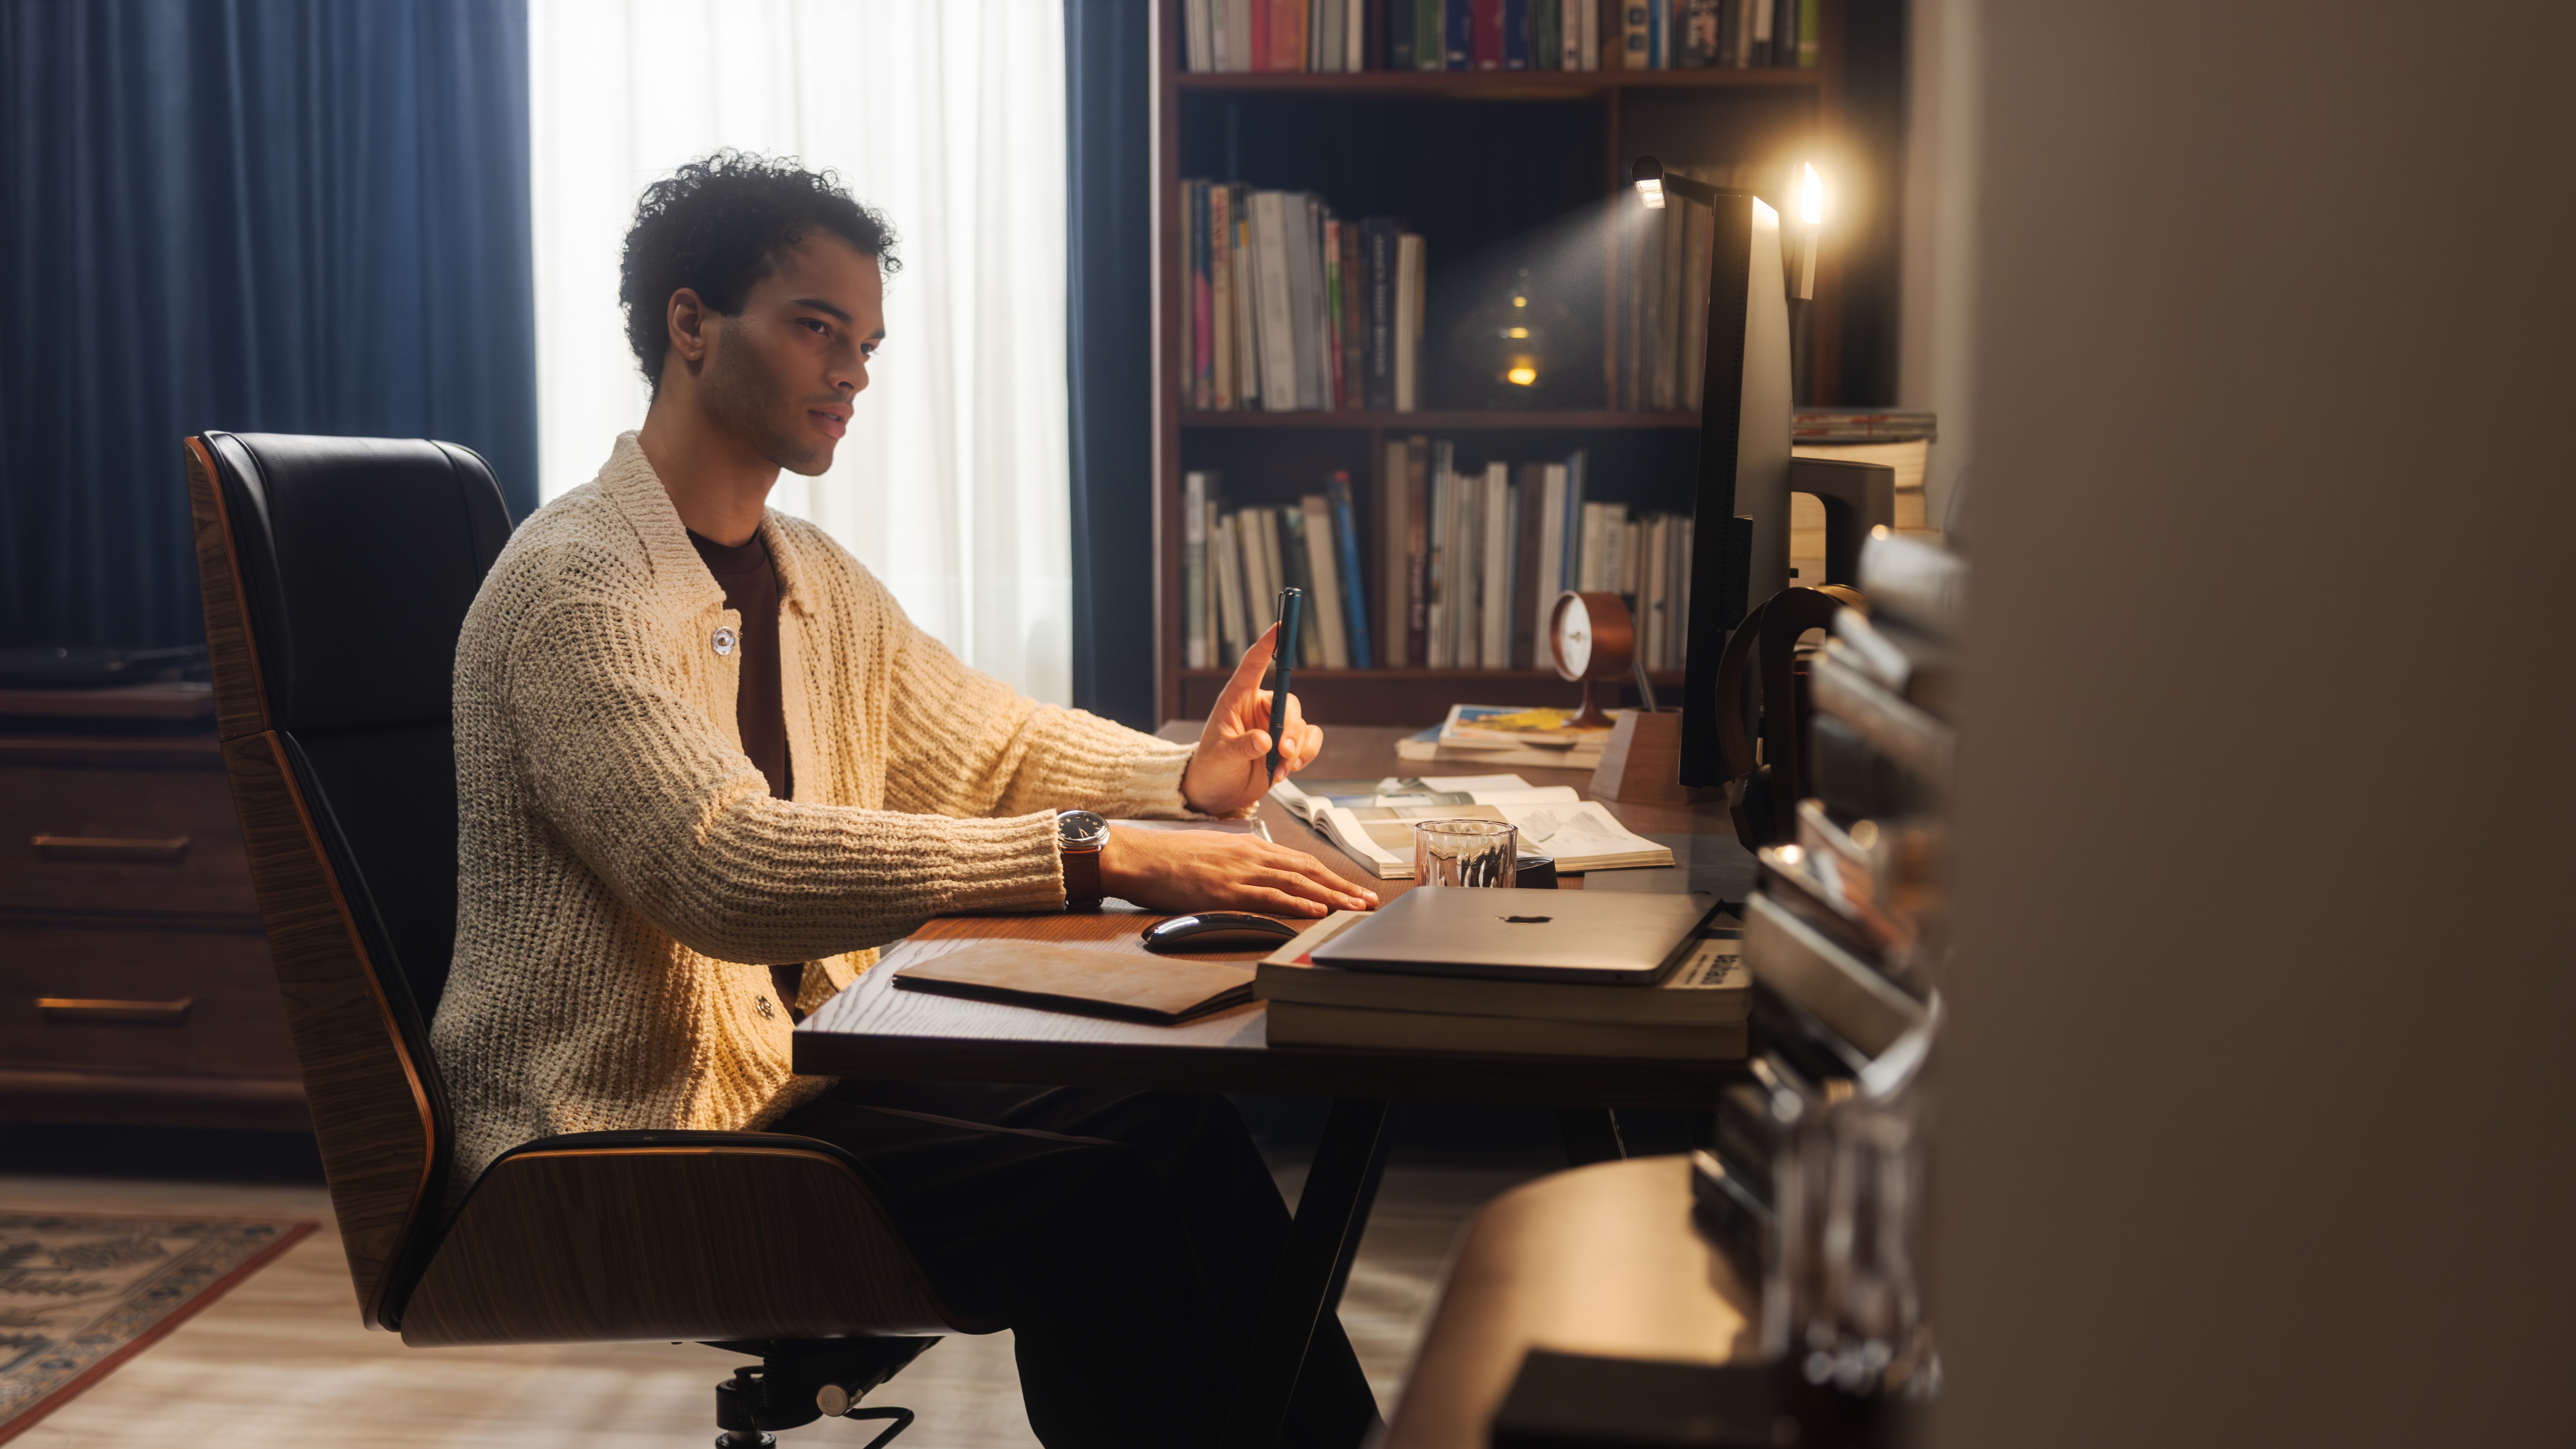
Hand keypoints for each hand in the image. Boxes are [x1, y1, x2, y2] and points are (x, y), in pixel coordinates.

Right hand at [1097, 827, 1377, 918]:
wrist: (1141, 857)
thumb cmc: (1172, 858)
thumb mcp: (1215, 852)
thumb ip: (1242, 862)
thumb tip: (1261, 874)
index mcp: (1250, 846)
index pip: (1300, 861)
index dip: (1331, 875)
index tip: (1352, 888)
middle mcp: (1252, 855)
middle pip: (1308, 870)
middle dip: (1342, 886)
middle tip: (1368, 901)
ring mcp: (1241, 873)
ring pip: (1297, 883)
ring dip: (1331, 896)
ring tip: (1355, 908)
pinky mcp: (1227, 891)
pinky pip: (1269, 896)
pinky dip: (1296, 903)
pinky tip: (1316, 910)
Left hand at [1182, 623, 1322, 814]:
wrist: (1218, 792)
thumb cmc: (1211, 767)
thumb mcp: (1220, 756)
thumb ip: (1242, 746)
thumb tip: (1265, 740)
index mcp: (1236, 699)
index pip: (1253, 665)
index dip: (1267, 644)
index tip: (1280, 626)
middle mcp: (1259, 707)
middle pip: (1288, 702)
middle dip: (1290, 729)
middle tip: (1282, 751)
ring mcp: (1275, 725)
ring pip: (1302, 724)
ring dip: (1297, 747)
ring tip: (1280, 768)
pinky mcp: (1287, 743)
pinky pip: (1310, 739)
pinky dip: (1305, 755)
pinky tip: (1287, 770)